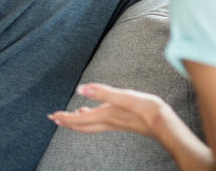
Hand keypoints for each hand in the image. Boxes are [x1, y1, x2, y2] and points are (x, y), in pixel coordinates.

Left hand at [48, 83, 172, 139]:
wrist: (163, 123)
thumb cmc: (146, 109)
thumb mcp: (124, 96)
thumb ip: (102, 92)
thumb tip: (81, 89)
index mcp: (105, 115)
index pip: (79, 120)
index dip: (64, 118)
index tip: (52, 116)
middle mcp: (108, 121)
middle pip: (82, 126)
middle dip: (67, 122)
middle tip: (54, 118)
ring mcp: (115, 122)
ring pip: (90, 125)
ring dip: (77, 121)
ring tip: (69, 116)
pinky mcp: (121, 121)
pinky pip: (99, 122)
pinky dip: (90, 118)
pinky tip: (93, 112)